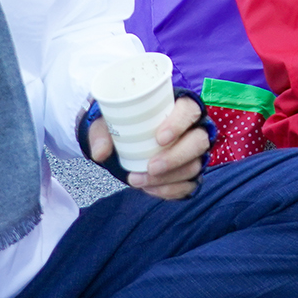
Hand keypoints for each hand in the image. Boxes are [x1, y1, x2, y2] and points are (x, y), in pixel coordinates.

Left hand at [82, 95, 211, 199]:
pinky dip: (170, 190)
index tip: (159, 138)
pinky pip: (189, 185)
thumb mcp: (109, 123)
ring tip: (139, 180)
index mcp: (179, 107)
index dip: (179, 124)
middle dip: (175, 157)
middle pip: (198, 142)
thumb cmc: (124, 125)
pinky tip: (149, 189)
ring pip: (194, 166)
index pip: (188, 110)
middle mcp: (193, 129)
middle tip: (150, 167)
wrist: (127, 144)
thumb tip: (100, 153)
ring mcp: (195, 153)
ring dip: (168, 178)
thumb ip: (102, 133)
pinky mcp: (191, 172)